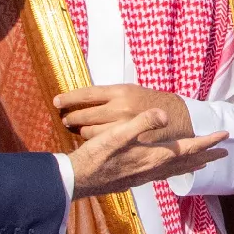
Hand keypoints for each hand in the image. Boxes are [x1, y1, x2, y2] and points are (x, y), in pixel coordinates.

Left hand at [57, 83, 193, 139]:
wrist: (176, 117)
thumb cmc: (151, 102)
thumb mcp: (132, 91)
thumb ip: (110, 95)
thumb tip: (84, 98)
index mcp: (121, 91)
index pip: (88, 94)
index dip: (69, 98)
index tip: (57, 101)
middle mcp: (120, 107)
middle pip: (85, 113)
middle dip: (71, 116)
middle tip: (65, 117)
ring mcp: (123, 126)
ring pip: (90, 130)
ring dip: (80, 128)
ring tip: (75, 126)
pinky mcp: (126, 141)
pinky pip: (101, 142)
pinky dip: (92, 139)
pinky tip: (90, 136)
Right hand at [67, 107, 227, 198]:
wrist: (77, 180)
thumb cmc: (96, 156)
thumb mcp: (118, 133)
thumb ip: (143, 122)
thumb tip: (165, 114)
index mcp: (155, 157)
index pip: (189, 148)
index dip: (208, 141)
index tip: (225, 136)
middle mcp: (154, 169)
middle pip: (188, 163)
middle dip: (207, 156)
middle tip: (224, 153)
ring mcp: (144, 177)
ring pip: (176, 171)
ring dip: (192, 165)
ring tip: (203, 162)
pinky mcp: (135, 180)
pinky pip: (163, 175)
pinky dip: (174, 171)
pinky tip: (168, 170)